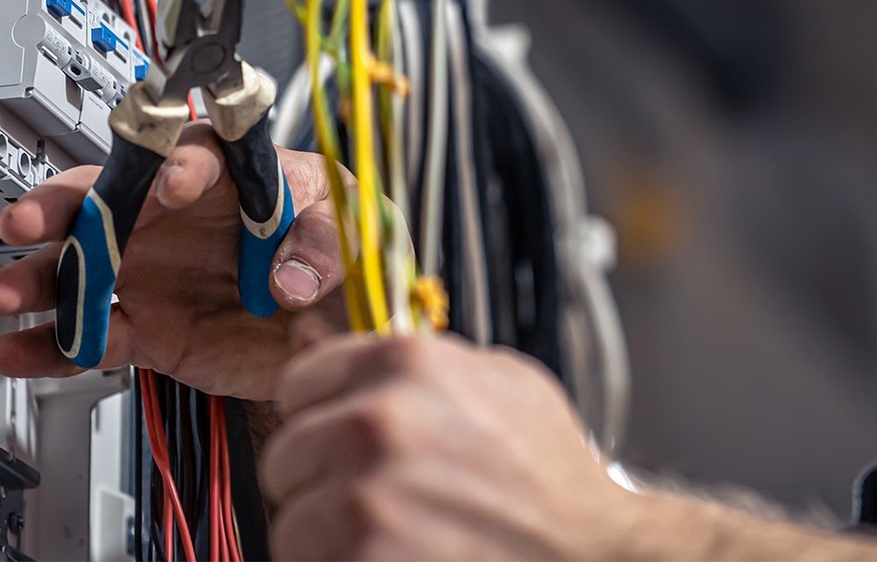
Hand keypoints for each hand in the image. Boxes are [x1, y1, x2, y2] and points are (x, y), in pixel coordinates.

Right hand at [0, 123, 350, 400]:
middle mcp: (176, 218)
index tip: (172, 183)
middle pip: (107, 199)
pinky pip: (93, 335)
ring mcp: (155, 273)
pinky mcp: (150, 328)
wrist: (337, 325)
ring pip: (82, 269)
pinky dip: (53, 346)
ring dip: (37, 280)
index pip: (193, 154)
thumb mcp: (351, 230)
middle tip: (28, 220)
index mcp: (229, 175)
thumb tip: (290, 277)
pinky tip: (17, 351)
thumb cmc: (339, 250)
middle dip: (62, 207)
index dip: (179, 165)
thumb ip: (322, 245)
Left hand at [262, 317, 636, 559]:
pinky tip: (395, 559)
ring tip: (391, 536)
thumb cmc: (548, 474)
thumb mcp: (497, 381)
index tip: (346, 440)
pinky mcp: (364, 559)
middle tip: (378, 498)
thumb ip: (406, 359)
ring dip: (328, 537)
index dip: (322, 416)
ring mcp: (367, 497)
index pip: (298, 383)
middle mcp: (379, 421)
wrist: (593, 553)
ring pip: (290, 522)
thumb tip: (312, 336)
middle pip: (284, 455)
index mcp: (407, 363)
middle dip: (321, 480)